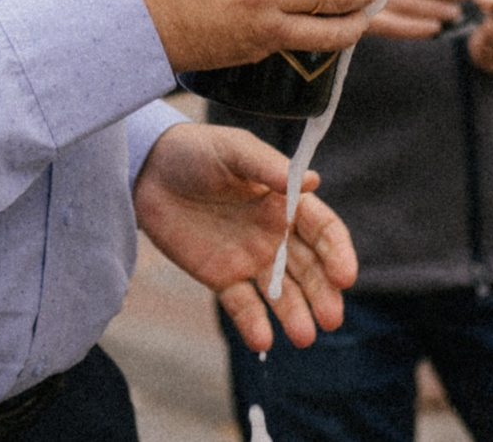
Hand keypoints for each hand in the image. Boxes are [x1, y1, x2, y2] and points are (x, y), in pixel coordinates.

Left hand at [134, 122, 357, 352]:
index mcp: (286, 202)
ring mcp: (250, 258)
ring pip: (281, 292)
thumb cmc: (197, 151)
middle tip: (332, 319)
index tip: (344, 276)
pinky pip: (242, 305)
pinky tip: (263, 341)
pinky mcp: (222, 277)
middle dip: (322, 294)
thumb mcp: (234, 150)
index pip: (323, 232)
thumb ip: (268, 167)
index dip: (337, 254)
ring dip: (295, 314)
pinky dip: (253, 323)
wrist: (148, 171)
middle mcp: (275, 234)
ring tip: (303, 337)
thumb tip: (312, 180)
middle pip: (309, 269)